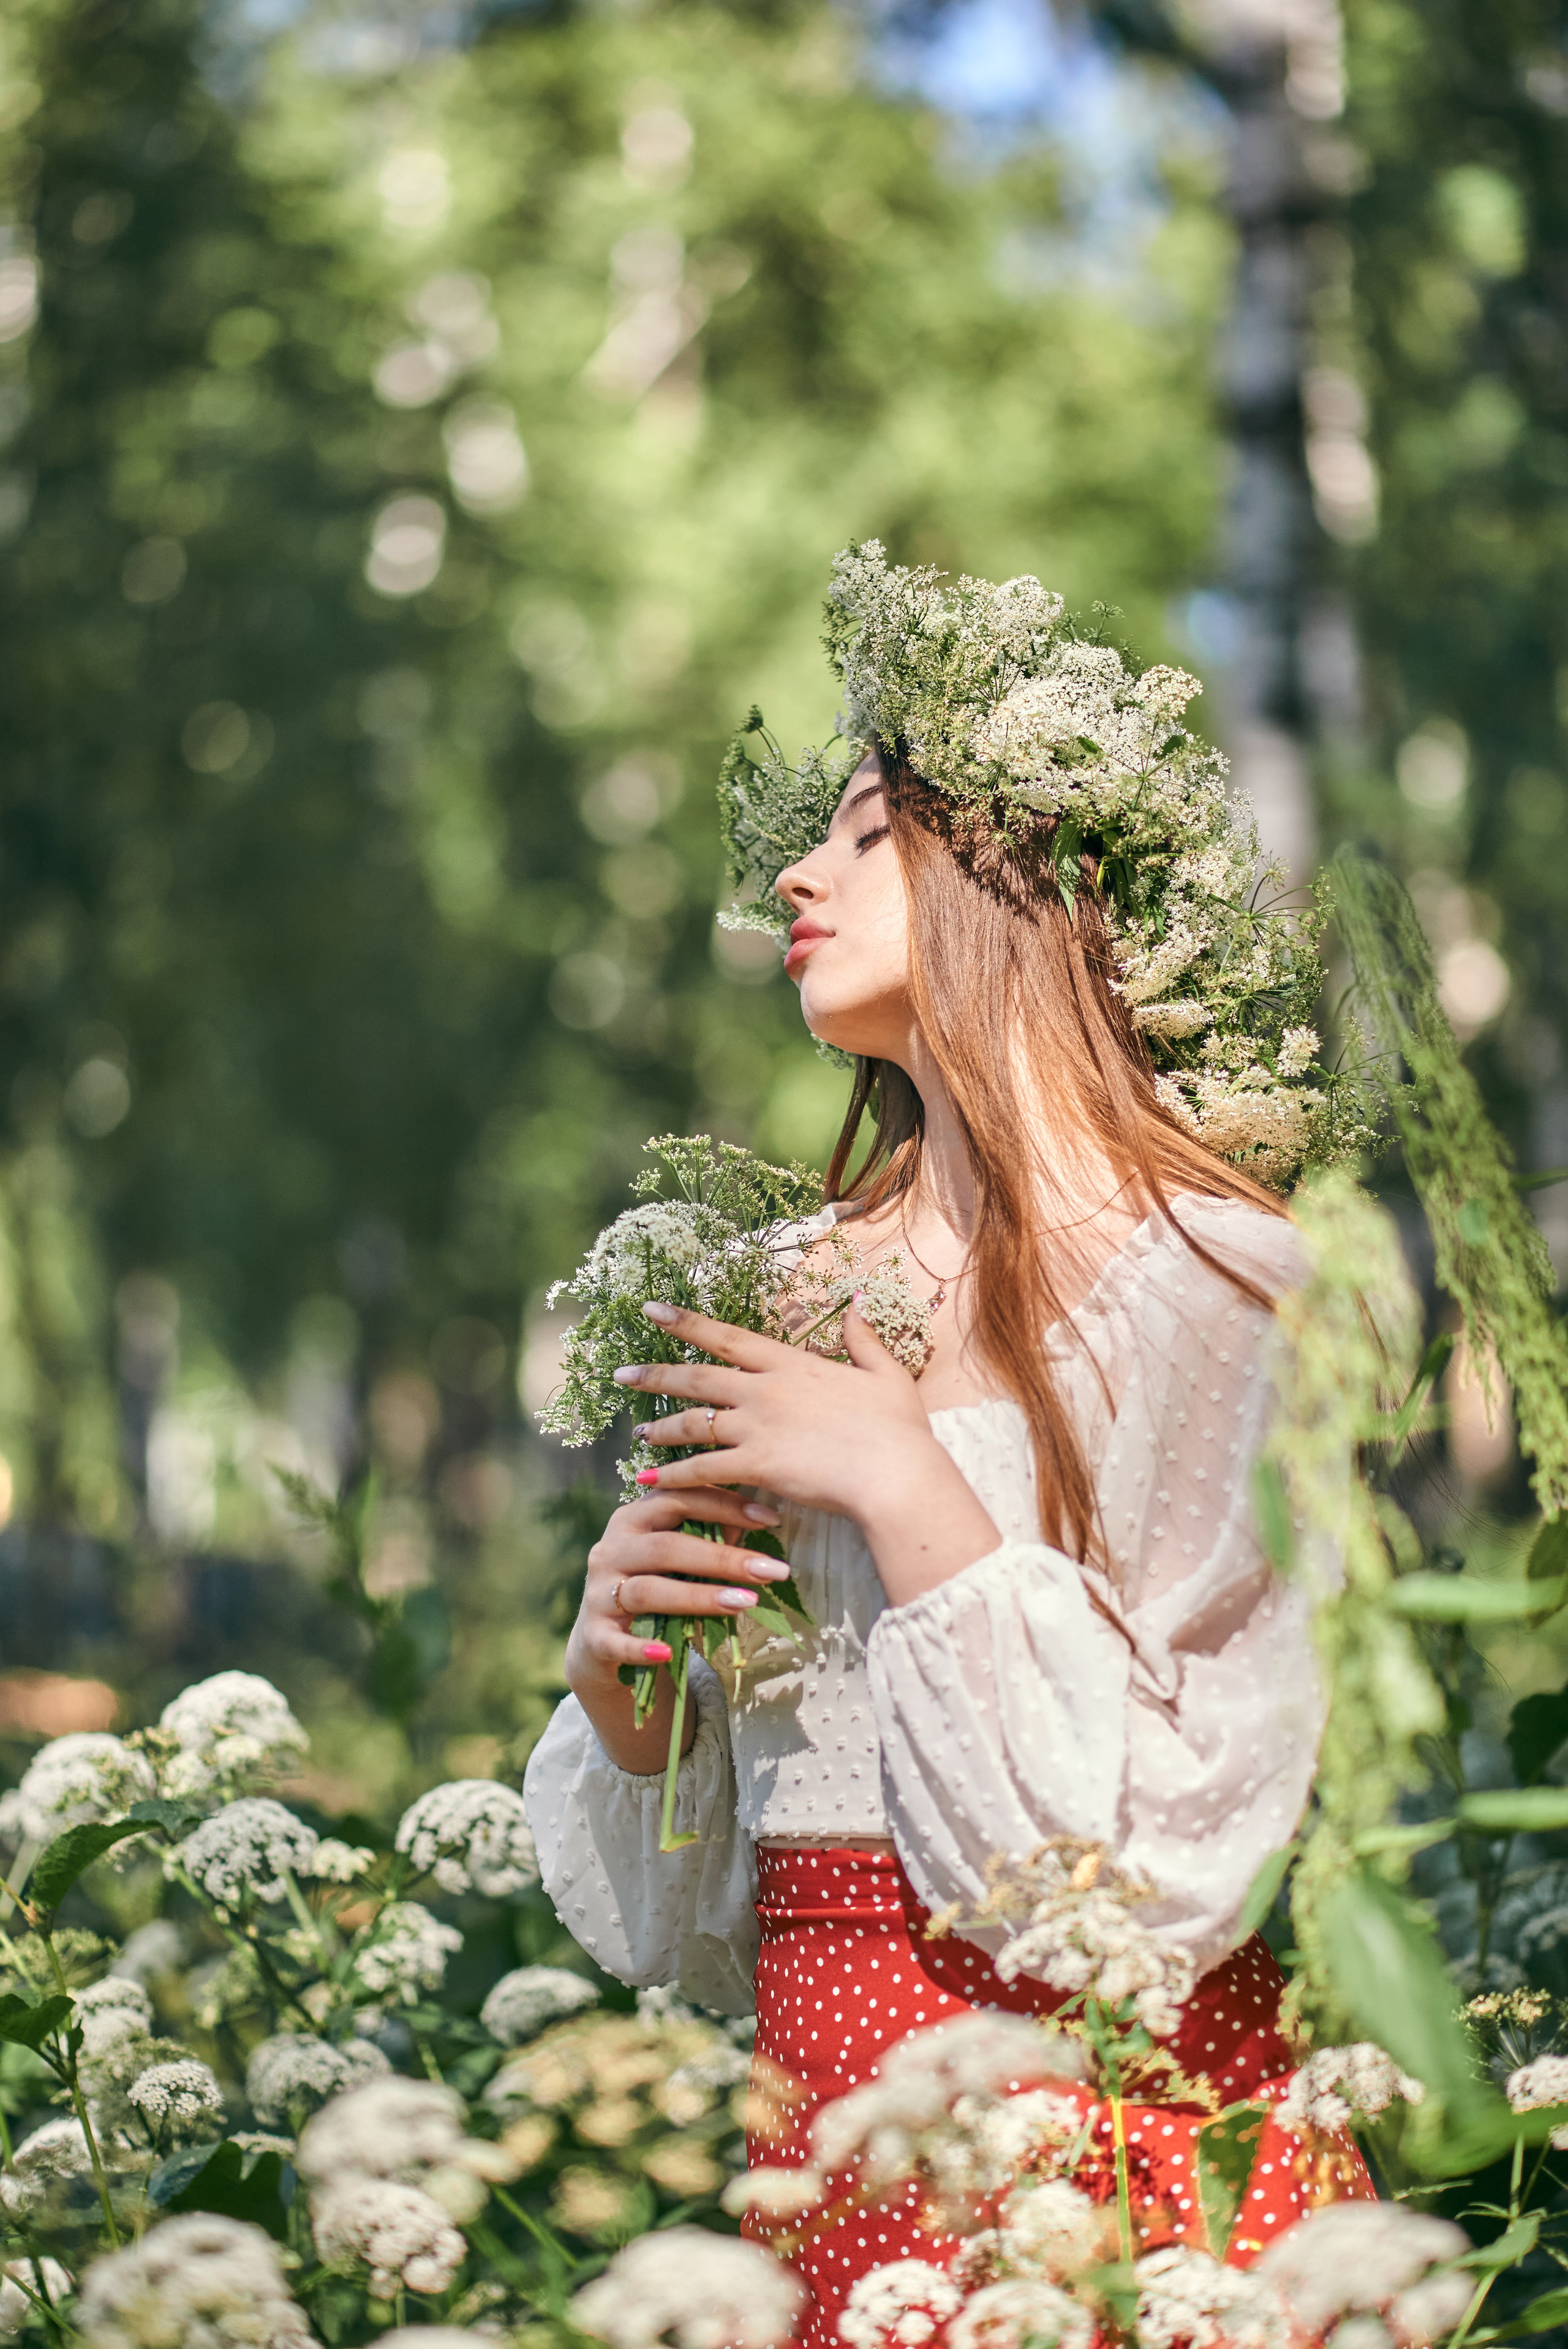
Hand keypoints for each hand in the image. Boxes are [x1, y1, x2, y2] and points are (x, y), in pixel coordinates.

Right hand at [564, 1486, 790, 1771]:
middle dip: (723, 1557)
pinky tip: (670, 1653)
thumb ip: (706, 1538)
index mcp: (632, 1519)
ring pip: (648, 1591)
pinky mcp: (594, 1636)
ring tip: (746, 1603)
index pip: (678, 1499)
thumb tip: (756, 1521)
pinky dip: (641, 1649)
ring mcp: (598, 1593)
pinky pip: (617, 1642)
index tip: (771, 1519)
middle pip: (667, 1547)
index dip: (724, 1506)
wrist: (602, 1642)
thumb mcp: (676, 1559)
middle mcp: (610, 1550)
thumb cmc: (654, 1587)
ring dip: (699, 1598)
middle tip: (772, 1570)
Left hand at [613, 1299, 1000, 1604]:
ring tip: (637, 1433)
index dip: (686, 1322)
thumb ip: (863, 1339)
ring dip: (661, 1428)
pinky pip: (703, 1470)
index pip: (727, 1337)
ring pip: (693, 1423)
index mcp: (790, 1364)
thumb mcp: (886, 1374)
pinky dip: (672, 1476)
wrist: (896, 1474)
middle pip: (697, 1378)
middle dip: (655, 1375)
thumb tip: (856, 1303)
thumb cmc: (897, 1429)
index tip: (651, 1309)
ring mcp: (757, 1427)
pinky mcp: (756, 1466)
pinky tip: (649, 1480)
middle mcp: (765, 1390)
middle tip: (621, 1375)